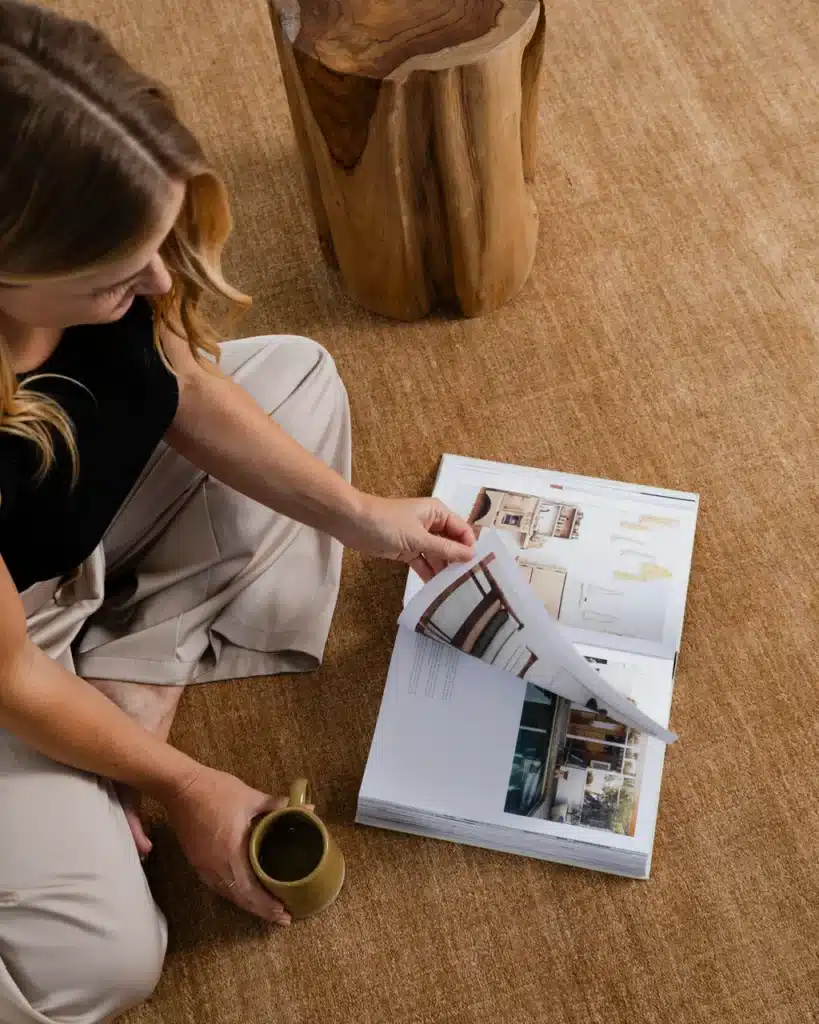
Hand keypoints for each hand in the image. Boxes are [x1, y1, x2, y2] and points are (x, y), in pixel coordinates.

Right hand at [164, 766, 291, 924]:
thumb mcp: (250, 797)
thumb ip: (277, 806)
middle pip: (240, 898)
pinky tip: (244, 893)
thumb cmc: (217, 791)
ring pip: (228, 894)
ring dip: (248, 904)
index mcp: (230, 853)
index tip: (285, 913)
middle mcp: (215, 867)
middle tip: (282, 918)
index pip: (251, 890)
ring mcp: (203, 866)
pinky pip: (218, 886)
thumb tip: (306, 808)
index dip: (268, 905)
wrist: (180, 787)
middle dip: (262, 911)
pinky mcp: (197, 862)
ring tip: (267, 910)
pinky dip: (234, 894)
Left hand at [342, 494, 475, 579]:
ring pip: (438, 555)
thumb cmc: (386, 523)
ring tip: (455, 590)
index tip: (478, 568)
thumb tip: (471, 556)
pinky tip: (437, 588)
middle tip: (469, 584)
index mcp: (437, 513)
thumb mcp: (418, 538)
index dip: (470, 547)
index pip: (462, 530)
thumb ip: (445, 548)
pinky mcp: (407, 549)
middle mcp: (431, 524)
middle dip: (458, 561)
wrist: (352, 523)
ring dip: (443, 569)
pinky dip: (428, 573)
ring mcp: (419, 537)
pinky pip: (423, 562)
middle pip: (451, 544)